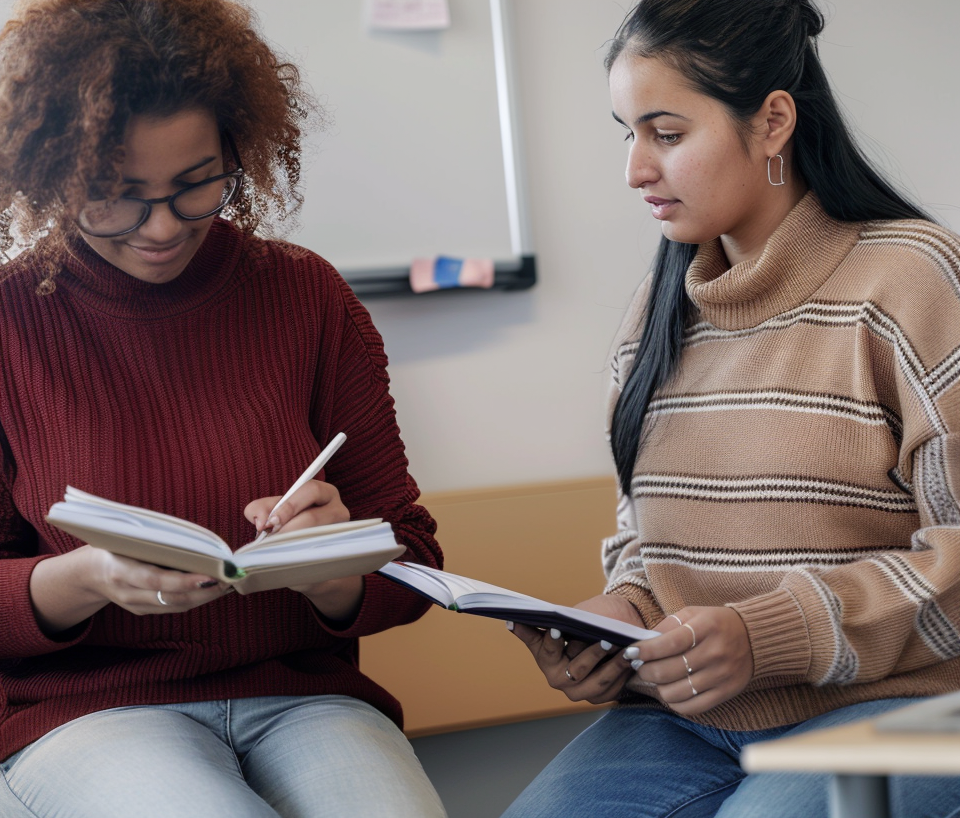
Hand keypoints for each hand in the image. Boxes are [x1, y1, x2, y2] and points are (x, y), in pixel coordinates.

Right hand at [30, 545, 228, 632]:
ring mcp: (134, 605)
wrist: (87, 573)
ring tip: (228, 583)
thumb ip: (152, 540)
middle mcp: (126, 592)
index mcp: (118, 570)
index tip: (211, 576)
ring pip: (175, 606)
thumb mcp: (124, 537)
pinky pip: (173, 608)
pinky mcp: (142, 611)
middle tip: (229, 579)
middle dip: (203, 592)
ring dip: (205, 597)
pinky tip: (213, 588)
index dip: (184, 582)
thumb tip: (194, 540)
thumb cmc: (112, 545)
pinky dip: (196, 599)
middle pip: (170, 598)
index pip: (155, 580)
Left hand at [245, 481, 360, 619]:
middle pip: (314, 517)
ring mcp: (340, 532)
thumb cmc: (288, 524)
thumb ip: (260, 509)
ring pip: (314, 538)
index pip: (311, 491)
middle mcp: (338, 510)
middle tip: (271, 538)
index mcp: (325, 493)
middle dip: (288, 528)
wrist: (302, 550)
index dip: (289, 506)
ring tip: (276, 548)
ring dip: (290, 544)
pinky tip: (287, 558)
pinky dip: (297, 557)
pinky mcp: (336, 552)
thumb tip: (261, 522)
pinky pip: (316, 556)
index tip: (271, 522)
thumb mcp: (273, 510)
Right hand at [508, 594, 642, 704]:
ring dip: (614, 666)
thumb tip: (544, 619)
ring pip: (598, 681)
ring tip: (626, 650)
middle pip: (576, 670)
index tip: (557, 629)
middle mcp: (558, 679)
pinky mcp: (598, 697)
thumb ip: (564, 620)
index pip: (548, 651)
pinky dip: (624, 673)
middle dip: (592, 655)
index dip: (551, 641)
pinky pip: (613, 688)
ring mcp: (578, 691)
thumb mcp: (573, 617)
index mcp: (546, 659)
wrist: (606, 635)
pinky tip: (634, 660)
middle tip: (607, 640)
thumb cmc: (584, 622)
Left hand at [629, 606, 753, 714]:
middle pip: (669, 671)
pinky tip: (670, 692)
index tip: (631, 653)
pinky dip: (675, 703)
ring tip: (655, 679)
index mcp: (705, 628)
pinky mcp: (726, 692)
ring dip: (658, 688)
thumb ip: (667, 625)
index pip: (669, 643)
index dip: (646, 651)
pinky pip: (692, 707)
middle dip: (646, 671)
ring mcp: (721, 675)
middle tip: (640, 667)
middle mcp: (715, 652)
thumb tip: (643, 642)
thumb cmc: (716, 623)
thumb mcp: (693, 614)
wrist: (755, 637)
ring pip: (677, 692)